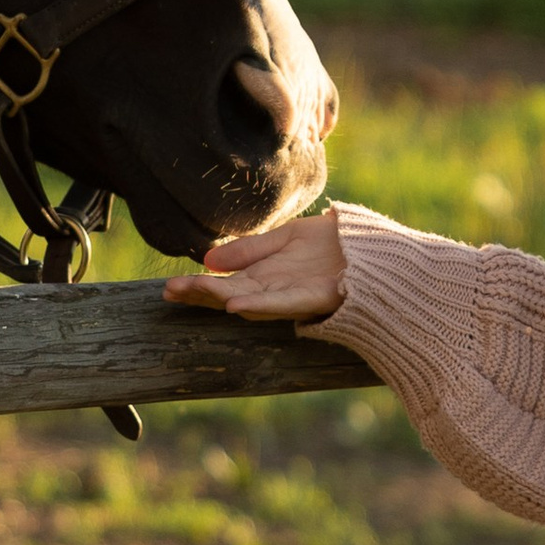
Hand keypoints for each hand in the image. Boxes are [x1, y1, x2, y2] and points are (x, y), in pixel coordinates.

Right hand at [163, 216, 348, 321]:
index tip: (169, 287)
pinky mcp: (313, 298)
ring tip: (191, 293)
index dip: (197, 286)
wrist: (374, 248)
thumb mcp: (285, 239)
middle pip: (229, 294)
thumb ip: (250, 249)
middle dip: (199, 294)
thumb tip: (208, 259)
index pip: (223, 284)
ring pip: (249, 300)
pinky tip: (233, 304)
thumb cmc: (333, 245)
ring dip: (219, 298)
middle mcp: (274, 290)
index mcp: (265, 276)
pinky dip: (258, 304)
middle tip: (169, 293)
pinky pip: (281, 304)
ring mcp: (293, 296)